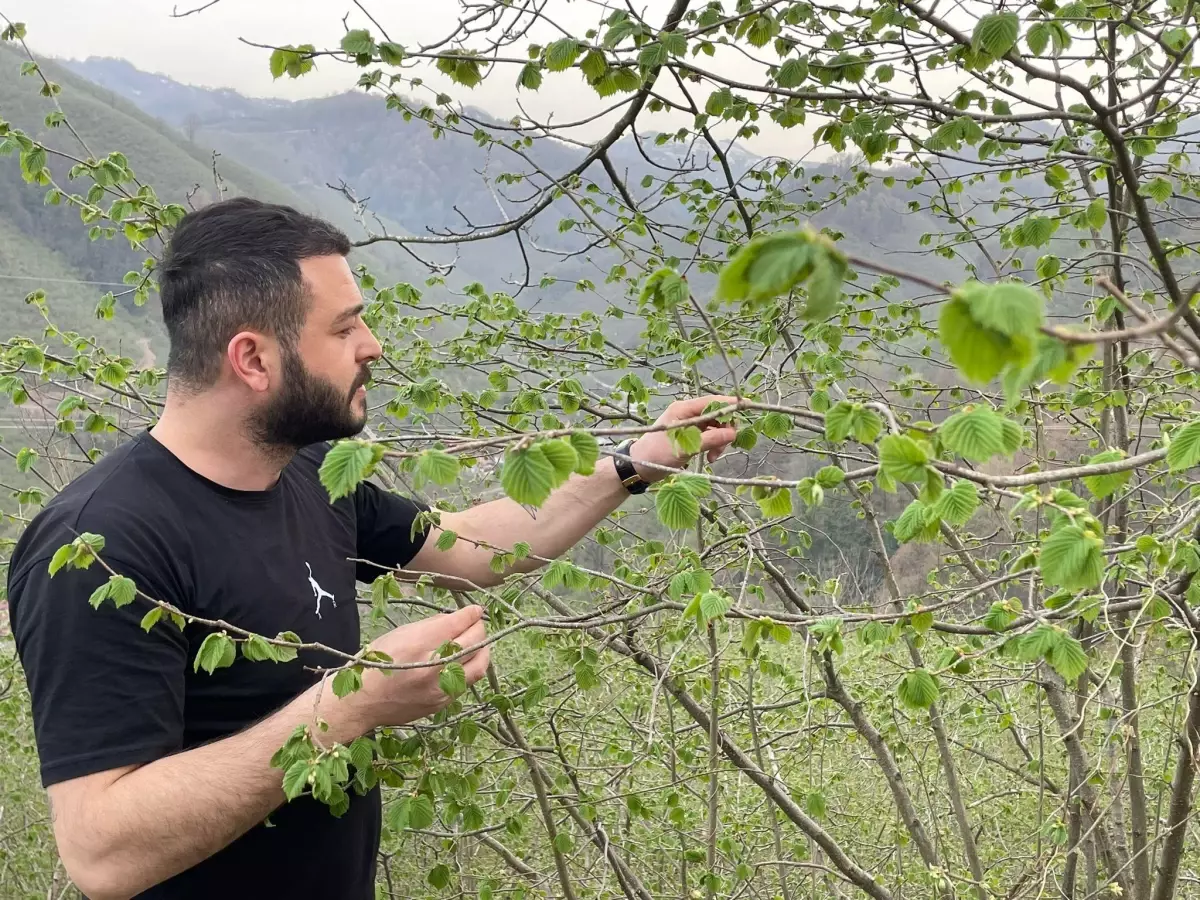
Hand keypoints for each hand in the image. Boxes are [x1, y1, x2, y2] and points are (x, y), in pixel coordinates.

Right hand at [343, 605, 489, 730]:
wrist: (361, 703)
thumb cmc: (375, 663)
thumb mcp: (398, 634)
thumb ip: (430, 626)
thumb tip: (455, 619)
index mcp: (419, 644)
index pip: (458, 623)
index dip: (471, 614)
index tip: (475, 610)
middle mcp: (434, 666)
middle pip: (474, 641)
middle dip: (479, 628)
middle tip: (476, 623)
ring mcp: (441, 688)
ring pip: (479, 664)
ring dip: (482, 649)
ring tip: (475, 642)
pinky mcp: (442, 703)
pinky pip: (467, 682)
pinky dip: (469, 668)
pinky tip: (463, 662)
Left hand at [629, 395, 738, 482]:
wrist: (639, 467)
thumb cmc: (657, 454)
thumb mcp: (685, 448)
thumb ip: (710, 439)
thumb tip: (732, 433)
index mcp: (684, 409)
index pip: (713, 401)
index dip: (730, 403)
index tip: (748, 405)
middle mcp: (687, 414)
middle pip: (717, 415)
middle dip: (724, 430)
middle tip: (723, 448)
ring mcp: (689, 425)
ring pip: (715, 427)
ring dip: (719, 441)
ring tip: (713, 458)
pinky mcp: (690, 436)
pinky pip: (709, 436)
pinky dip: (712, 446)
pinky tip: (709, 458)